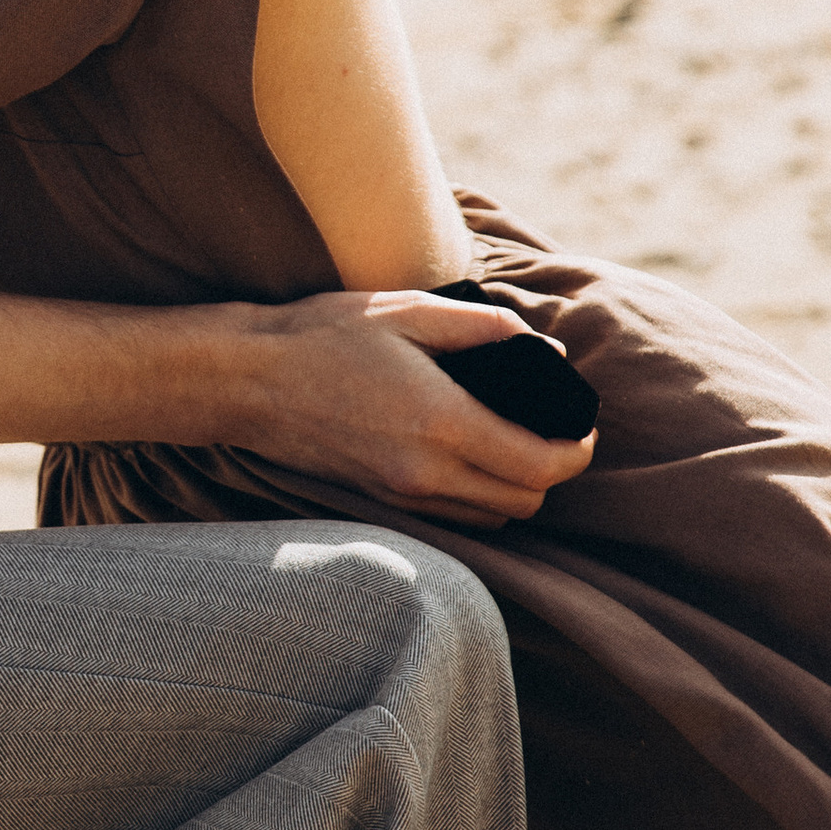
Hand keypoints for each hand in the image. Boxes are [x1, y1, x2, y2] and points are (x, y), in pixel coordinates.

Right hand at [232, 288, 594, 522]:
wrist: (247, 381)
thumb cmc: (325, 335)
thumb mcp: (410, 311)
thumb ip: (484, 327)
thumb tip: (541, 344)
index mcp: (442, 423)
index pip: (540, 466)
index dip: (578, 451)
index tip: (584, 428)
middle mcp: (425, 473)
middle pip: (524, 502)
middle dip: (552, 472)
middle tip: (554, 431)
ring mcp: (400, 494)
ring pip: (491, 518)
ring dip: (516, 489)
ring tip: (514, 444)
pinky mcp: (380, 501)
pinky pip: (454, 516)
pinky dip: (478, 497)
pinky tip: (468, 458)